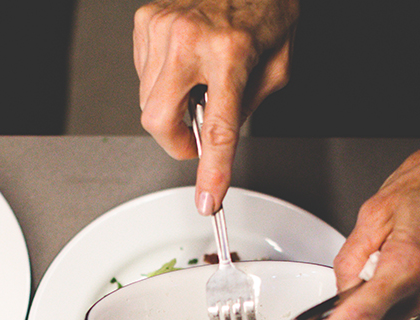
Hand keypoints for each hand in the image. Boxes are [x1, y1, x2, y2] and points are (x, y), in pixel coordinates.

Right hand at [134, 0, 297, 214]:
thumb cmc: (264, 3)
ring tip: (198, 79)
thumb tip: (219, 140)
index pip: (217, 130)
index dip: (212, 172)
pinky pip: (143, 74)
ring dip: (171, 105)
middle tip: (195, 135)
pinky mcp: (145, 21)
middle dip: (175, 139)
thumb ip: (247, 108)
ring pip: (148, 101)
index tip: (207, 200)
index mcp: (231, 52)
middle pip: (157, 121)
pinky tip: (185, 61)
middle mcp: (189, 39)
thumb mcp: (276, 64)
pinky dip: (162, 79)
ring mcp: (161, 27)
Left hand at [283, 135, 419, 319]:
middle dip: (361, 301)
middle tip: (373, 264)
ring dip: (385, 294)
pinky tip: (418, 262)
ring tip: (404, 253)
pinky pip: (411, 309)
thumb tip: (339, 292)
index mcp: (407, 262)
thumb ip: (350, 259)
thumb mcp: (376, 210)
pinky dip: (404, 292)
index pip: (357, 317)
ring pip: (390, 317)